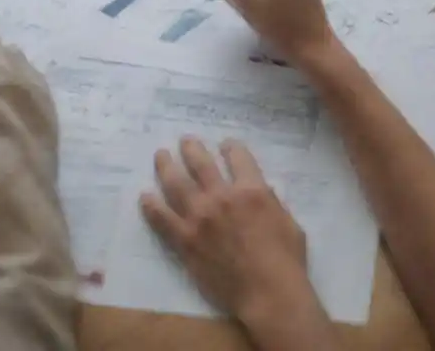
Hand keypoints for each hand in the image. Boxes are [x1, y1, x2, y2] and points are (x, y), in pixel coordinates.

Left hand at [141, 138, 315, 322]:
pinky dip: (151, 206)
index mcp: (251, 189)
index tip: (226, 145)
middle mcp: (221, 197)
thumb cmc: (286, 260)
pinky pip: (161, 219)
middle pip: (200, 162)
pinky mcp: (185, 240)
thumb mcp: (289, 221)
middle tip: (185, 141)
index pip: (237, 156)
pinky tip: (145, 197)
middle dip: (191, 148)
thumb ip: (271, 203)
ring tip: (160, 156)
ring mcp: (199, 218)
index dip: (231, 147)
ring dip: (166, 166)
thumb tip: (261, 193)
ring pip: (175, 183)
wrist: (267, 293)